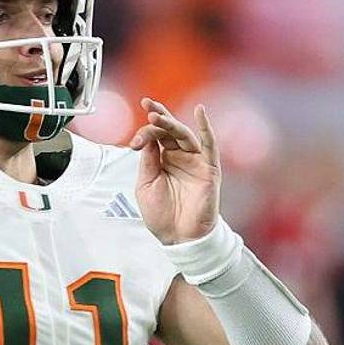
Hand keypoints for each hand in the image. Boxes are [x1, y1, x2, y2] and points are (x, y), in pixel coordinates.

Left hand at [129, 99, 219, 243]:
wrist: (178, 237)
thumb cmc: (162, 215)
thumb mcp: (145, 185)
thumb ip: (148, 161)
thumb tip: (147, 138)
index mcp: (162, 161)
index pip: (155, 137)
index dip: (144, 134)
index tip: (134, 143)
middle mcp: (179, 158)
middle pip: (168, 131)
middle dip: (157, 118)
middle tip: (147, 107)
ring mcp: (194, 162)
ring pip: (184, 135)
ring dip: (171, 123)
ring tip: (157, 116)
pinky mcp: (208, 169)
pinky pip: (210, 145)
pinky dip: (206, 128)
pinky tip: (200, 112)